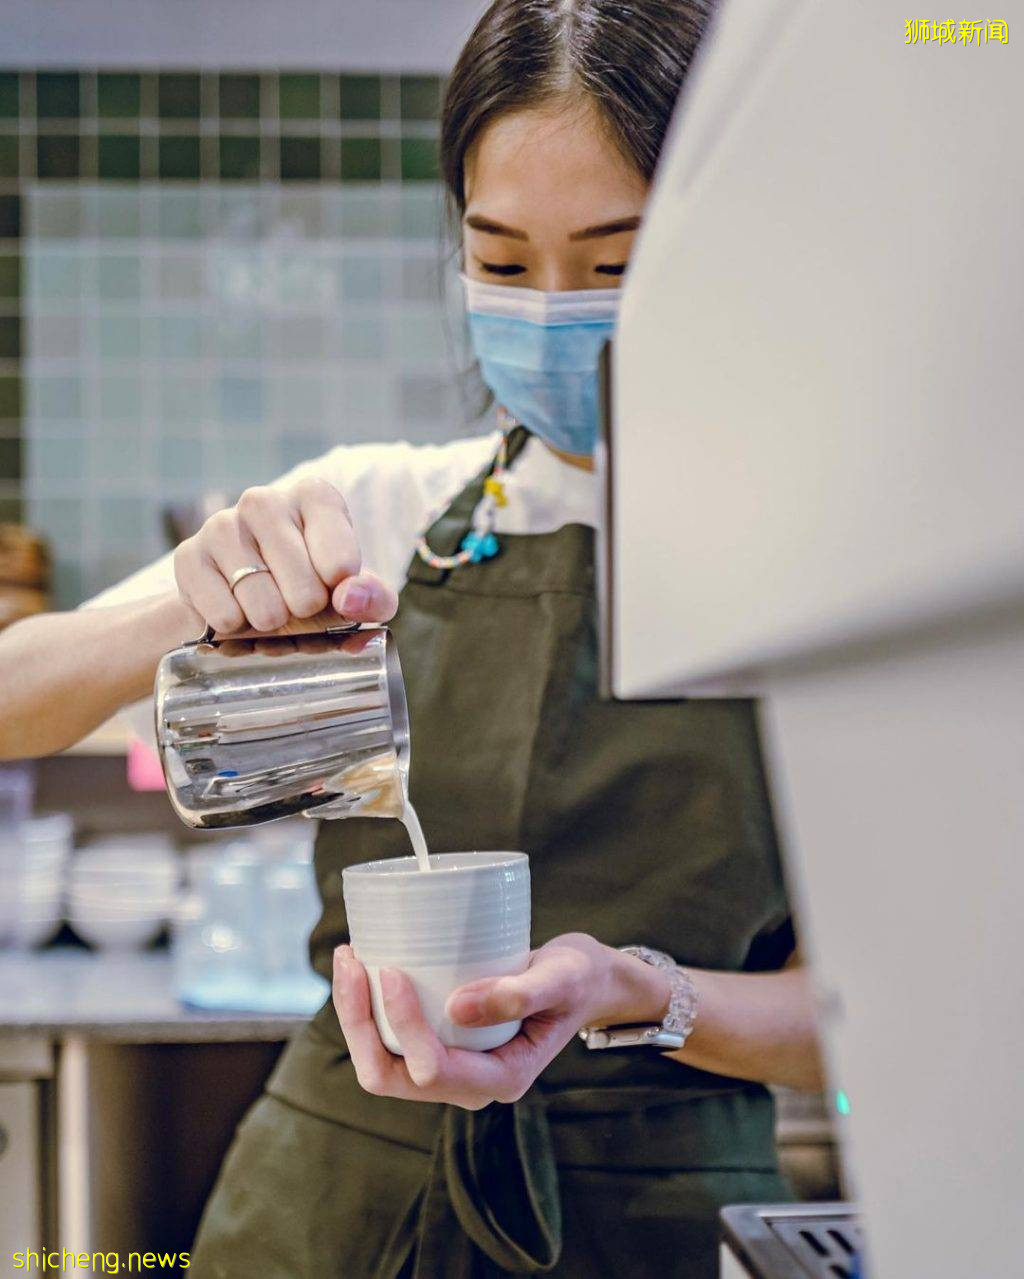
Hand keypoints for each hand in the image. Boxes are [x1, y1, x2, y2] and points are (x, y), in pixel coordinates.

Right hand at [173, 478, 397, 634]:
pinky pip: (224, 615)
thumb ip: (372, 597)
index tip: (336, 591)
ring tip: (270, 612)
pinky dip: (237, 630)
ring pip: (262, 604)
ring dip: (271, 624)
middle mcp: (264, 501)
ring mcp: (221, 525)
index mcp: (314, 497)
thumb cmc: (311, 587)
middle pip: (304, 588)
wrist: (243, 599)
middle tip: (299, 607)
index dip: (340, 590)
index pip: (341, 558)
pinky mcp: (189, 556)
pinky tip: (239, 614)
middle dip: (305, 613)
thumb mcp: (354, 593)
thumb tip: (350, 599)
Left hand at [333, 933, 625, 1110]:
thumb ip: (519, 995)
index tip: (392, 970)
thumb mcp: (561, 980)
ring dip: (355, 1015)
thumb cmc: (576, 979)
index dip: (403, 1025)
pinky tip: (364, 965)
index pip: (432, 1069)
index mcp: (499, 1080)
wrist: (581, 980)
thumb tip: (457, 1007)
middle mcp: (467, 1083)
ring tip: (348, 957)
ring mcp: (450, 1067)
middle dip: (359, 1023)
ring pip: (380, 1061)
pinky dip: (367, 1007)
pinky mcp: (440, 1043)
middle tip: (351, 960)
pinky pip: (388, 1041)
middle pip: (389, 1076)